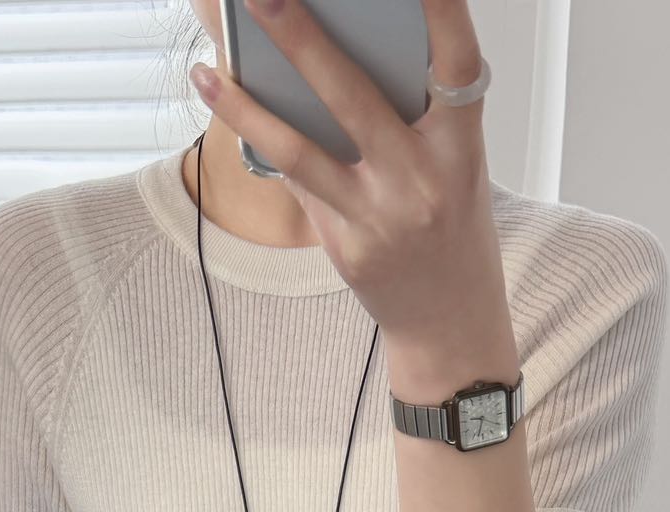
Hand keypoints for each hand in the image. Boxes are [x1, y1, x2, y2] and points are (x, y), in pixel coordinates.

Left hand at [189, 0, 504, 345]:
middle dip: (303, 39)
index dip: (440, 9)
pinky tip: (220, 94)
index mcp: (461, 148)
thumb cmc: (450, 225)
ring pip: (303, 149)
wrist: (452, 323)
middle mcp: (424, 182)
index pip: (456, 63)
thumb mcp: (455, 164)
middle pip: (355, 98)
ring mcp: (381, 219)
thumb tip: (333, 42)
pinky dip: (257, 136)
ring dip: (250, 102)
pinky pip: (296, 182)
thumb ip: (414, 110)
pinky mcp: (348, 249)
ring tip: (208, 62)